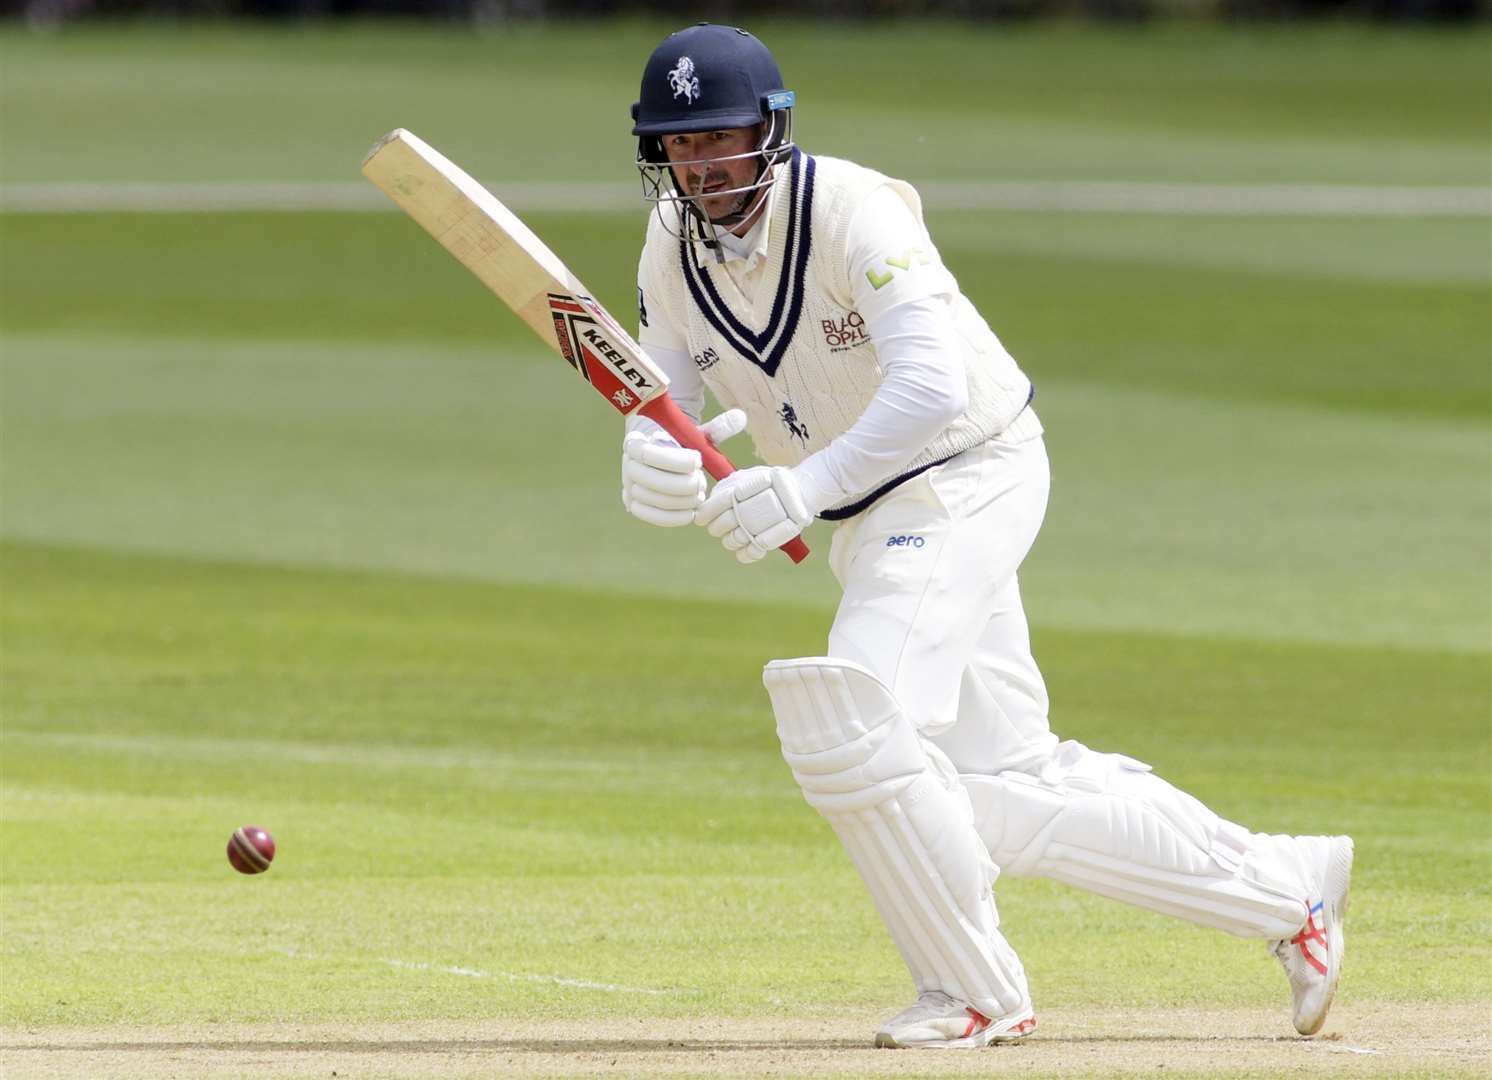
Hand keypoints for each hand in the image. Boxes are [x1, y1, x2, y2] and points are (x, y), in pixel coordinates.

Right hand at [621, 410, 746, 526]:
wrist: (665, 453)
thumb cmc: (683, 441)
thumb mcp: (698, 433)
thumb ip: (717, 427)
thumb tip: (740, 417)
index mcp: (636, 440)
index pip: (647, 453)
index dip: (674, 460)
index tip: (698, 460)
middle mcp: (627, 463)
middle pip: (650, 479)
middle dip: (682, 484)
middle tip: (702, 482)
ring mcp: (628, 485)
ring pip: (653, 499)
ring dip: (681, 500)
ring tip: (699, 494)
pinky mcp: (634, 504)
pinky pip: (651, 515)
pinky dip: (673, 517)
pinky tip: (691, 512)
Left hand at [695, 465, 812, 562]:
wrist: (803, 489)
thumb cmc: (774, 483)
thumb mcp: (753, 474)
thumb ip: (732, 484)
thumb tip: (710, 500)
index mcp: (751, 484)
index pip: (721, 501)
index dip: (708, 511)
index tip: (700, 518)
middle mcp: (759, 502)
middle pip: (726, 522)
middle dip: (717, 528)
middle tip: (716, 528)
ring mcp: (769, 521)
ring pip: (737, 538)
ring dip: (730, 541)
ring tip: (732, 538)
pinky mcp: (778, 536)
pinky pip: (754, 551)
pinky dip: (745, 555)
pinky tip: (742, 552)